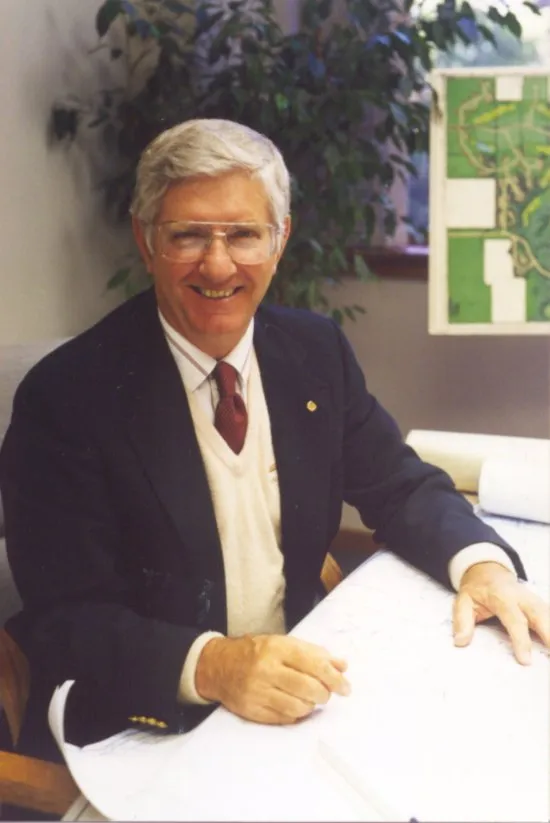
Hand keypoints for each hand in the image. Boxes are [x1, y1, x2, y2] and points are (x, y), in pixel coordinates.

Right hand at [195, 634, 349, 724]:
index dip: (334, 678)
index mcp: (276, 648)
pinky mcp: (252, 710)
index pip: (314, 664)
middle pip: (308, 688)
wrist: (220, 666)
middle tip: (326, 693)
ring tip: (309, 698)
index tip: (345, 687)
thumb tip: (342, 665)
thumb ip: (315, 653)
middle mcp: (266, 669)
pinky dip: (296, 713)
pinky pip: (285, 718)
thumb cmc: (258, 652)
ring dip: (311, 705)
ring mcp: (257, 691)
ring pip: (299, 707)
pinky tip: (295, 705)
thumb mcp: (284, 644)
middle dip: (324, 694)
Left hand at [453, 561, 549, 663]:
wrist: (486, 571)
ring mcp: (532, 598)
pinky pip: (549, 614)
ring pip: (548, 613)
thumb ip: (462, 620)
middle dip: (549, 634)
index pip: (515, 619)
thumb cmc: (476, 589)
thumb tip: (461, 641)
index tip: (525, 660)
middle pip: (540, 614)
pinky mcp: (537, 603)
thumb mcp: (462, 600)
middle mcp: (521, 596)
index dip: (521, 640)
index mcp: (501, 597)